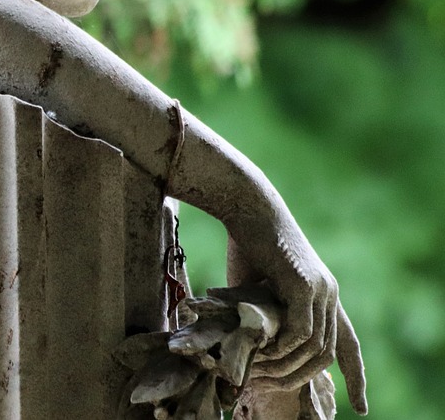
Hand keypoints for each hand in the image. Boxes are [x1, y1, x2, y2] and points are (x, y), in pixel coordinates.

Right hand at [227, 218, 367, 413]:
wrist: (246, 206)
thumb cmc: (244, 242)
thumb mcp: (257, 288)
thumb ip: (265, 316)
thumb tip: (254, 351)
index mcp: (324, 294)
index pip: (348, 343)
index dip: (356, 377)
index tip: (362, 407)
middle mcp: (330, 293)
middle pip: (329, 354)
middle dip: (302, 378)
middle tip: (269, 387)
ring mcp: (321, 289)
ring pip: (315, 347)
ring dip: (286, 366)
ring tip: (257, 372)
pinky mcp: (304, 284)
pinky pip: (302, 331)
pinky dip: (283, 348)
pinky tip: (262, 351)